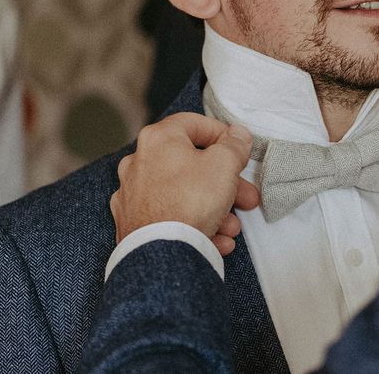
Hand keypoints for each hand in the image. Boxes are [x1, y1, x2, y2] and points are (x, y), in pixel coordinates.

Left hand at [111, 113, 259, 254]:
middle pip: (191, 165)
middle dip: (225, 183)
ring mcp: (133, 195)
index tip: (238, 149)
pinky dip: (194, 225)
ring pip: (183, 194)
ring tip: (232, 227)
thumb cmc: (189, 202)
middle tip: (246, 195)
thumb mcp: (224, 164)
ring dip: (214, 208)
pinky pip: (170, 217)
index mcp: (158, 139)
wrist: (162, 254)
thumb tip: (237, 135)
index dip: (222, 134)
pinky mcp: (132, 223)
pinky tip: (215, 240)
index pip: (194, 123)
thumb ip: (234, 145)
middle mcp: (139, 163)